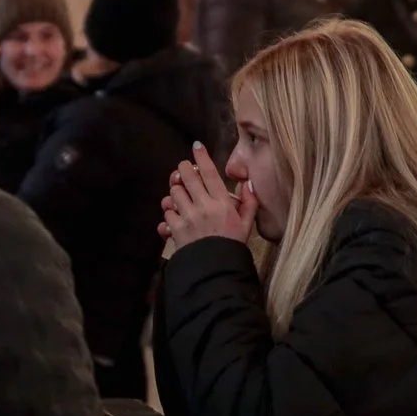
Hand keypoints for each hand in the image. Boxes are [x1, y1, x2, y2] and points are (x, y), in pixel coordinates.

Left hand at [159, 141, 255, 256]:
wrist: (216, 269)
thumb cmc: (233, 244)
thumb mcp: (247, 223)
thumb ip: (250, 202)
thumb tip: (248, 183)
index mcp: (221, 202)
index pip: (209, 172)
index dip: (201, 156)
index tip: (196, 146)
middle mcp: (203, 205)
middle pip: (187, 177)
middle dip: (183, 169)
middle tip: (183, 168)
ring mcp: (187, 216)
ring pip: (174, 192)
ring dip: (175, 190)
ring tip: (180, 193)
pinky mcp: (176, 229)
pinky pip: (166, 213)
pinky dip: (169, 212)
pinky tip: (175, 214)